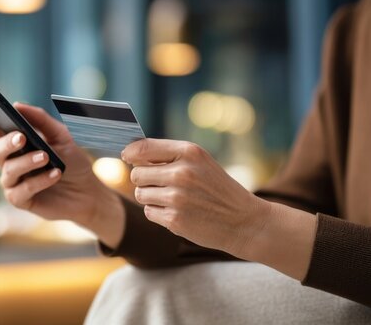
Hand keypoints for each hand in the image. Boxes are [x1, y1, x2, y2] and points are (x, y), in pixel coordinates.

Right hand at [0, 96, 123, 246]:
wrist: (88, 191)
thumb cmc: (72, 162)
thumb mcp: (62, 136)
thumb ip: (41, 120)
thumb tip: (16, 105)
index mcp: (15, 143)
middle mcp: (9, 162)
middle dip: (7, 143)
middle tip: (21, 138)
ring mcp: (13, 182)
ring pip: (9, 170)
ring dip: (27, 162)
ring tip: (46, 157)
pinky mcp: (20, 200)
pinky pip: (22, 190)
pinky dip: (39, 181)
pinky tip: (55, 174)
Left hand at [121, 138, 271, 256]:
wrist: (243, 221)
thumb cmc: (217, 189)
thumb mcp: (201, 163)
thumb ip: (169, 156)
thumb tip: (131, 154)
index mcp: (190, 152)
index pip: (143, 148)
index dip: (130, 153)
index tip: (127, 156)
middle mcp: (182, 173)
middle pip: (137, 174)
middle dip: (144, 180)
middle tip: (162, 185)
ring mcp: (177, 198)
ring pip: (140, 194)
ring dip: (151, 197)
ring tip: (174, 199)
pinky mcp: (174, 220)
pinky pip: (148, 212)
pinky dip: (158, 213)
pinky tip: (178, 212)